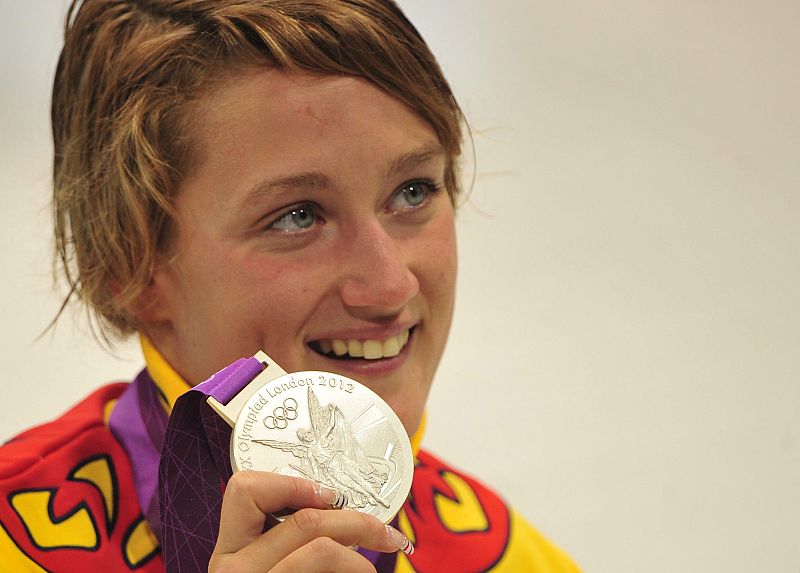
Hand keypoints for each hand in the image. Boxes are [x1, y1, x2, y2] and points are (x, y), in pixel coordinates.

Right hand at [209, 471, 411, 571]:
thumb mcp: (265, 570)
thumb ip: (282, 542)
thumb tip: (336, 510)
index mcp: (229, 554)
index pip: (244, 491)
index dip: (291, 484)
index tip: (329, 496)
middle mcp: (235, 572)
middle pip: (305, 519)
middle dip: (358, 520)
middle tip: (386, 532)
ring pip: (323, 548)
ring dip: (362, 557)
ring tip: (372, 570)